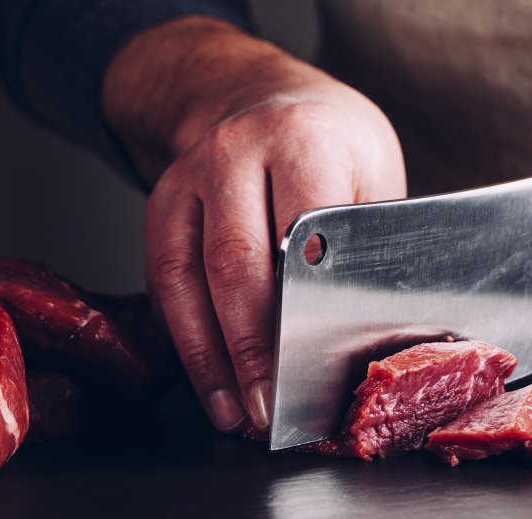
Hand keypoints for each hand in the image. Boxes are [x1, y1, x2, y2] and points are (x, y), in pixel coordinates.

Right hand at [103, 18, 404, 432]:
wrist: (255, 95)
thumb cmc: (328, 143)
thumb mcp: (371, 172)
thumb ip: (365, 241)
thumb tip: (366, 333)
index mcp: (303, 141)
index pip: (297, 237)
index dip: (299, 312)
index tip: (308, 370)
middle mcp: (235, 153)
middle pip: (234, 264)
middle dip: (249, 348)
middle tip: (266, 408)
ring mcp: (187, 177)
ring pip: (184, 277)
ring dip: (205, 355)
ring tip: (230, 411)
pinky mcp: (160, 204)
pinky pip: (162, 278)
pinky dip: (182, 334)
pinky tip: (205, 375)